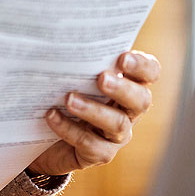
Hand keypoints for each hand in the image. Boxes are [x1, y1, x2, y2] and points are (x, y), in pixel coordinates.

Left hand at [27, 51, 160, 175]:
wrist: (45, 139)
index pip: (149, 73)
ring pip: (116, 124)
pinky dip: (68, 129)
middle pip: (140, 100)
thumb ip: (78, 63)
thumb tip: (58, 41)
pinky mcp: (98, 154)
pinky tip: (51, 115)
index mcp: (128, 86)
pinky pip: (89, 143)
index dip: (142, 66)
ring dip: (93, 110)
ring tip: (69, 98)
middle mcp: (129, 111)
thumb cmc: (63, 98)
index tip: (122, 58)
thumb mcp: (72, 78)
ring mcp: (116, 136)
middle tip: (102, 78)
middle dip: (122, 88)